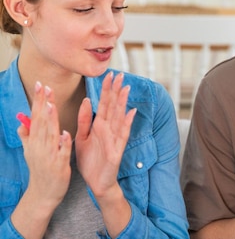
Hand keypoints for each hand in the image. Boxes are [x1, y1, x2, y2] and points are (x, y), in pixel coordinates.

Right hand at [18, 81, 71, 209]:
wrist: (43, 194)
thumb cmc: (40, 171)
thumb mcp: (31, 152)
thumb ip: (27, 137)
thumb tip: (21, 122)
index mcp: (35, 141)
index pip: (36, 116)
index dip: (38, 101)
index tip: (40, 85)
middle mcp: (39, 146)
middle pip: (41, 122)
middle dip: (43, 104)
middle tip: (44, 87)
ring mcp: (48, 155)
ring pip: (49, 134)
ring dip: (50, 120)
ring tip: (51, 105)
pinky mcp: (59, 165)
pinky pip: (61, 152)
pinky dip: (62, 143)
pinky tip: (65, 133)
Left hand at [75, 72, 135, 197]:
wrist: (96, 183)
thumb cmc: (91, 161)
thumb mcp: (81, 137)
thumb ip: (84, 120)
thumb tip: (87, 100)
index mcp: (99, 126)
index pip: (104, 104)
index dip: (106, 89)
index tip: (109, 74)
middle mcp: (109, 129)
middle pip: (113, 107)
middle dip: (116, 91)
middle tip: (120, 75)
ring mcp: (115, 138)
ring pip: (119, 117)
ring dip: (122, 103)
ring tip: (125, 88)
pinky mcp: (117, 150)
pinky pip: (122, 134)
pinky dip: (127, 123)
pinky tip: (131, 112)